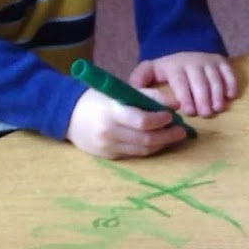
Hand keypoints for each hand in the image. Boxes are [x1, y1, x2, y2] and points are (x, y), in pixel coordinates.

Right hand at [65, 90, 185, 158]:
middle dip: (168, 135)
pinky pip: (135, 155)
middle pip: (146, 139)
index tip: (172, 115)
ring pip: (143, 150)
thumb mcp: (117, 91)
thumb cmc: (96, 99)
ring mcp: (108, 147)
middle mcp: (109, 132)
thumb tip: (174, 104)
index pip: (142, 121)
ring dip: (162, 144)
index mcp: (111, 111)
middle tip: (182, 130)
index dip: (161, 120)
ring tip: (174, 136)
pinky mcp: (109, 157)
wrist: (66, 114)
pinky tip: (158, 142)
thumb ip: (145, 95)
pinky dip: (150, 149)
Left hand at [130, 53, 237, 117]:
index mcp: (175, 66)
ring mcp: (209, 62)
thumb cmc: (170, 66)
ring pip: (215, 79)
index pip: (181, 82)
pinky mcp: (222, 62)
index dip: (185, 97)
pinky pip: (229, 73)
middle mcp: (193, 63)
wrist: (186, 43)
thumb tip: (134, 90)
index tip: (188, 111)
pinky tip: (230, 96)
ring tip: (217, 109)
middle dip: (203, 99)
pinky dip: (231, 84)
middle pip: (200, 82)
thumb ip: (141, 78)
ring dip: (217, 95)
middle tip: (206, 114)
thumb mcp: (152, 69)